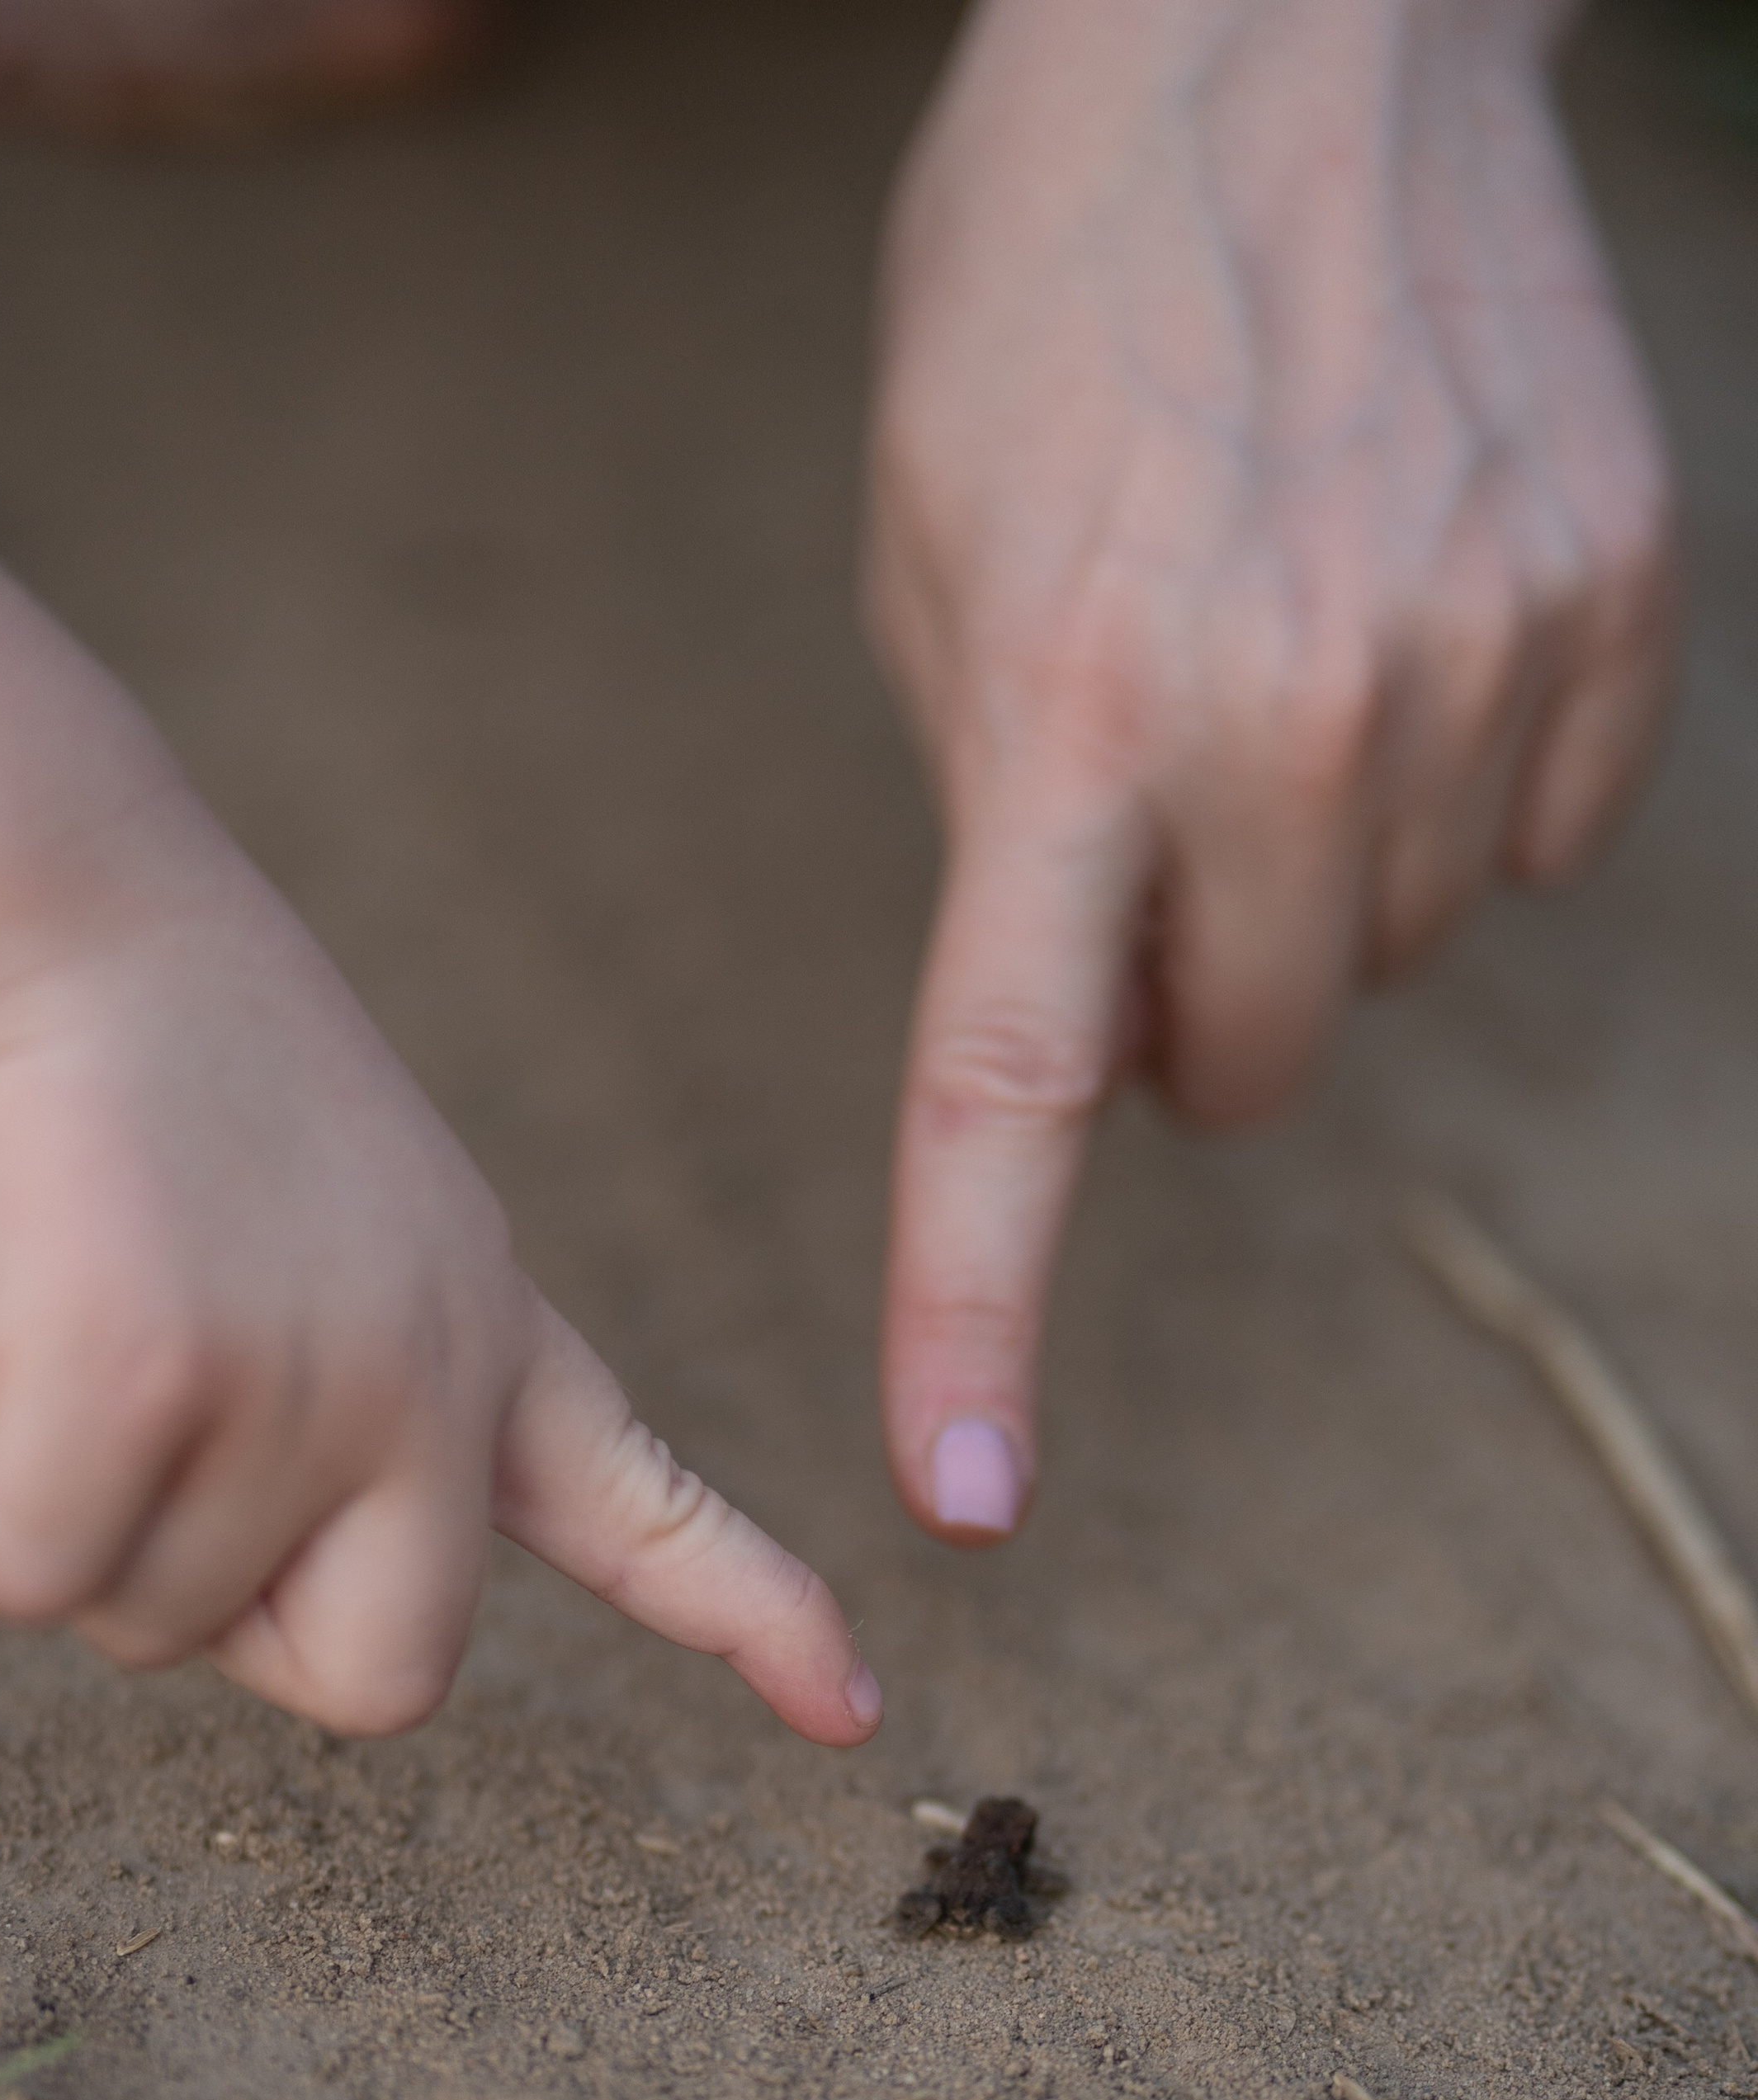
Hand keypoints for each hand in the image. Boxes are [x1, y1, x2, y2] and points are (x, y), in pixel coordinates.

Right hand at [0, 849, 883, 1745]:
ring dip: (75, 1519)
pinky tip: (1, 1337)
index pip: (648, 1507)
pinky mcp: (149, 1374)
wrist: (30, 894)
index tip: (852, 1708)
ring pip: (157, 1627)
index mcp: (485, 1330)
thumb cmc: (130, 1073)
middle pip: (379, 1681)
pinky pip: (32, 1573)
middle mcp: (431, 1373)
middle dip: (240, 1627)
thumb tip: (270, 1588)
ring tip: (70, 1310)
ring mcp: (304, 1378)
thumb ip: (354, 1407)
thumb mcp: (319, 1237)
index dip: (747, 1617)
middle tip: (151, 1455)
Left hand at [865, 0, 1676, 1541]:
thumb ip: (1006, 825)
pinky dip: (1467, 778)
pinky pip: (1542, 836)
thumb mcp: (936, 563)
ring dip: (1330, 882)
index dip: (982, 1313)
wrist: (1282, 26)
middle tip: (1157, 849)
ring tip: (1286, 661)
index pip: (1013, 1087)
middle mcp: (1295, 712)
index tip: (970, 1500)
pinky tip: (1410, 614)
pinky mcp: (1616, 601)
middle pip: (1254, 1067)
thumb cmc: (1055, 301)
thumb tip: (1117, 1040)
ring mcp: (1483, 658)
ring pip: (1403, 957)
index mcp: (1069, 713)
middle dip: (1195, 1015)